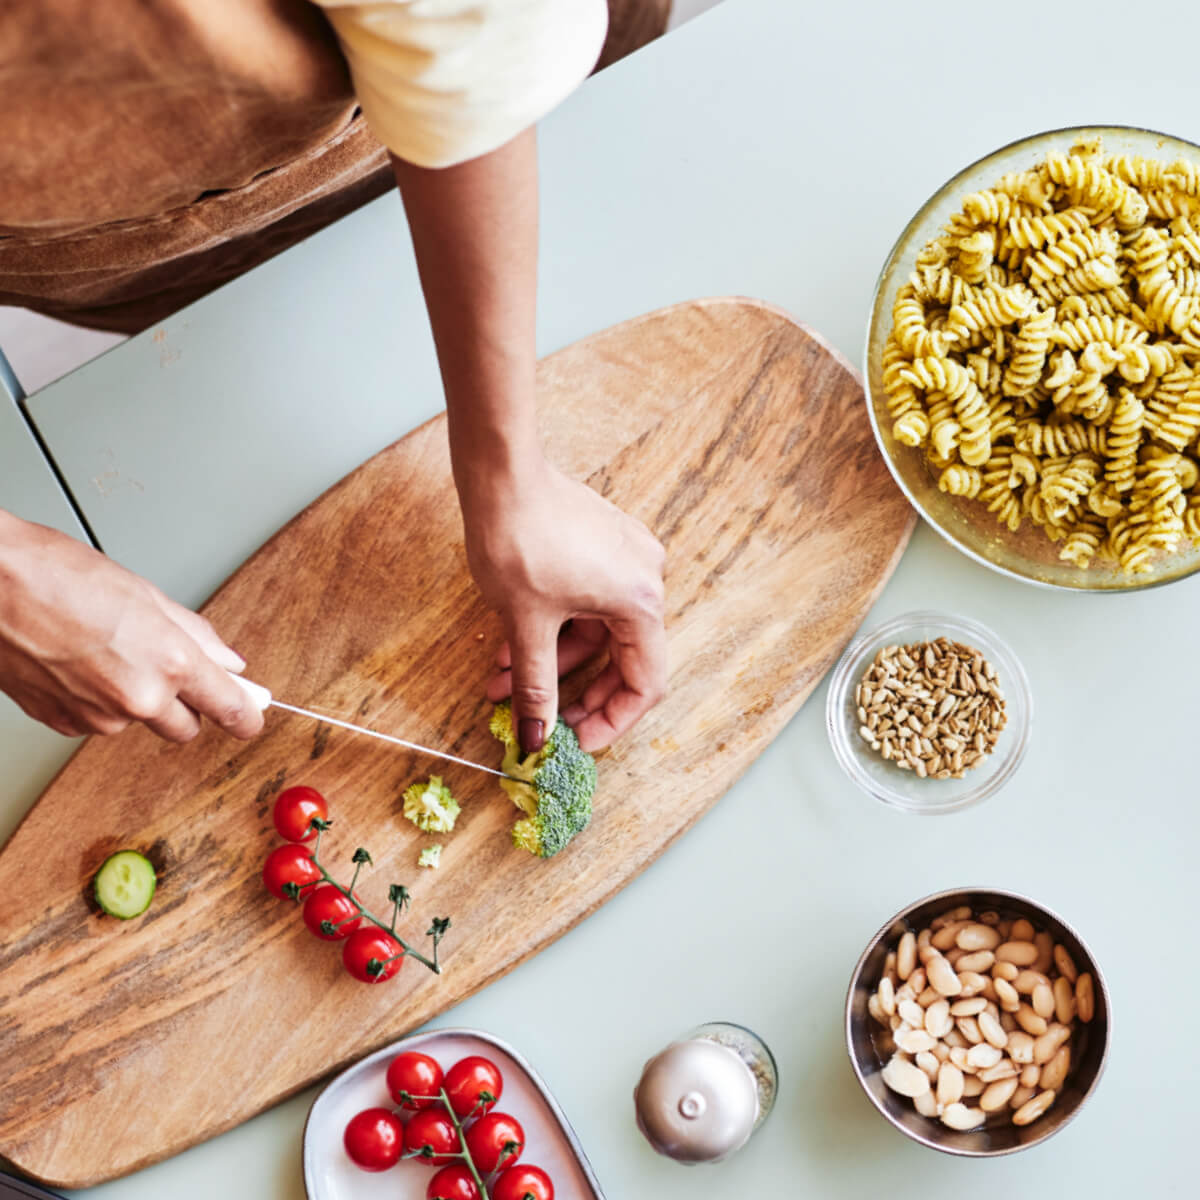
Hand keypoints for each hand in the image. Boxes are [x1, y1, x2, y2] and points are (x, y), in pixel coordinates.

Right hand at [0, 513, 262, 741]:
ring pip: (136, 721)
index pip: (229, 708)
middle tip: (168, 668)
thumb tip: (229, 661)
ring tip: (105, 649)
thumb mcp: (147, 595)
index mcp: (169, 664)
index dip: (245, 715)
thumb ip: (196, 635)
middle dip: (186, 705)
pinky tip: (79, 663)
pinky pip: (96, 721)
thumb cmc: (57, 576)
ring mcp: (97, 716)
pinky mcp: (60, 723)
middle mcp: (137, 699)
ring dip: (134, 697)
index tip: (251, 717)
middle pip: (185, 727)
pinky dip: (95, 700)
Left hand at [461, 459, 666, 753]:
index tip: (580, 741)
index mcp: (640, 601)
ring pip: (596, 633)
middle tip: (545, 723)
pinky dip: (555, 630)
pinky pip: (587, 605)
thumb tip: (536, 737)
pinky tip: (513, 650)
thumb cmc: (518, 538)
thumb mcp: (526, 624)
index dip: (614, 720)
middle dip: (577, 694)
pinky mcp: (601, 547)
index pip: (645, 682)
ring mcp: (624, 559)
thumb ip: (536, 686)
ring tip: (505, 685)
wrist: (500, 473)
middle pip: (622, 659)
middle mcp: (644, 579)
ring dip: (553, 662)